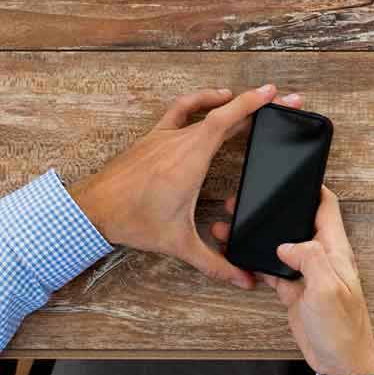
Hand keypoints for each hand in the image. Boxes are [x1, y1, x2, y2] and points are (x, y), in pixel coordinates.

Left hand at [69, 86, 301, 283]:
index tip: (275, 94)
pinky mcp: (152, 138)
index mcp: (190, 159)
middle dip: (255, 105)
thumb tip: (241, 280)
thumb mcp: (178, 244)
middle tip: (281, 102)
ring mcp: (164, 136)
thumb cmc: (133, 222)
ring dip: (229, 102)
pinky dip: (198, 101)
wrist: (92, 210)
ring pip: (204, 110)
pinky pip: (179, 111)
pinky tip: (210, 101)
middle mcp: (180, 141)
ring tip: (251, 101)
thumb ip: (214, 263)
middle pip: (223, 112)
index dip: (253, 103)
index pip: (227, 119)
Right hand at [240, 187, 373, 374]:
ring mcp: (307, 275)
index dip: (312, 188)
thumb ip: (310, 259)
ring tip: (232, 228)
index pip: (327, 207)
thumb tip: (287, 244)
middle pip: (298, 223)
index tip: (292, 176)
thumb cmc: (342, 329)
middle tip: (247, 202)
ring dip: (260, 238)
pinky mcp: (295, 292)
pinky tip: (239, 259)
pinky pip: (273, 270)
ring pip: (280, 246)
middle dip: (275, 211)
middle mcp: (322, 258)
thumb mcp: (328, 289)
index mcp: (335, 251)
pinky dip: (257, 264)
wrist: (340, 364)